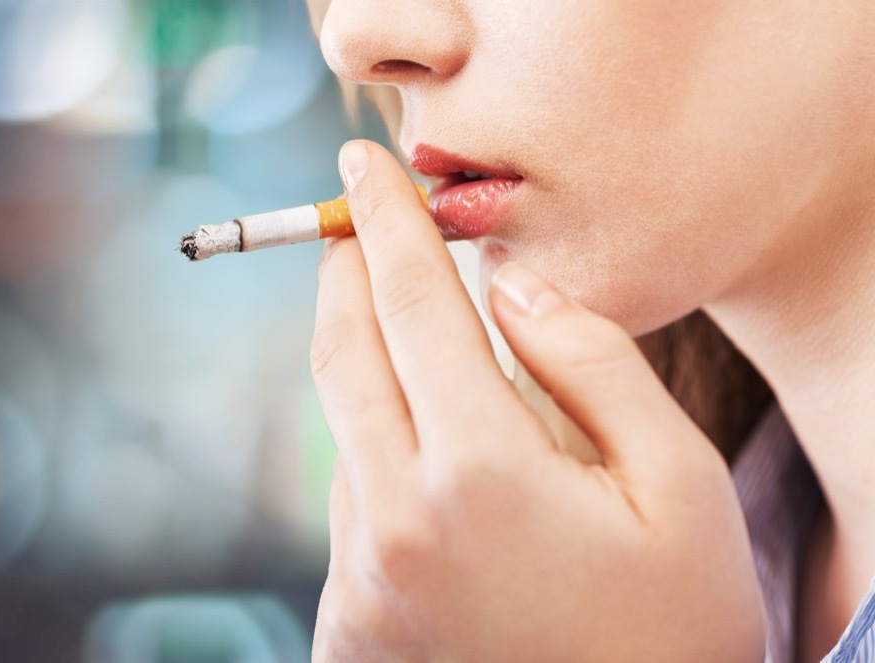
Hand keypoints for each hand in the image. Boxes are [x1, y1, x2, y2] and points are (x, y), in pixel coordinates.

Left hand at [310, 140, 764, 661]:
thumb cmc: (673, 631)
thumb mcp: (678, 488)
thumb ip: (593, 366)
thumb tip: (511, 284)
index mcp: (477, 475)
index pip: (412, 306)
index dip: (385, 223)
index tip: (359, 166)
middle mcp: (392, 526)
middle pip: (343, 355)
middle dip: (344, 275)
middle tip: (352, 227)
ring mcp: (357, 583)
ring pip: (347, 436)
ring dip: (376, 380)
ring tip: (436, 374)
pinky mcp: (344, 627)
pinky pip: (351, 510)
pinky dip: (382, 466)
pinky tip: (442, 488)